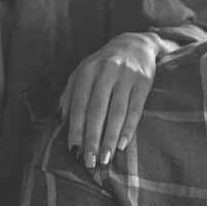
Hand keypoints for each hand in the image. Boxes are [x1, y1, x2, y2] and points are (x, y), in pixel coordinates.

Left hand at [60, 32, 162, 169]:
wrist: (136, 44)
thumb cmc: (104, 64)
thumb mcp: (83, 72)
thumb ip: (70, 92)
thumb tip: (62, 119)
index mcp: (87, 70)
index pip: (79, 105)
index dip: (76, 129)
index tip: (74, 151)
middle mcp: (106, 71)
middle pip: (97, 110)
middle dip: (92, 138)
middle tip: (89, 161)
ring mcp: (126, 76)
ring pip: (117, 112)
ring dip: (110, 138)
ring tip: (105, 158)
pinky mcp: (144, 81)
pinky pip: (136, 109)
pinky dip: (129, 128)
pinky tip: (122, 145)